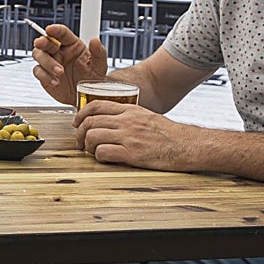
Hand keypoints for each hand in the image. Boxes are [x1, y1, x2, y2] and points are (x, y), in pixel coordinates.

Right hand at [31, 23, 109, 105]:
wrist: (86, 96)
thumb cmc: (92, 78)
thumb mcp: (99, 66)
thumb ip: (99, 53)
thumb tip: (96, 41)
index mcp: (72, 45)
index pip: (62, 33)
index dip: (55, 29)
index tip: (50, 29)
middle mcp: (59, 52)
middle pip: (45, 42)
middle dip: (42, 41)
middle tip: (42, 43)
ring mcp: (50, 63)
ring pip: (39, 55)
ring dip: (47, 62)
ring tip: (59, 72)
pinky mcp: (44, 75)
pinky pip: (38, 72)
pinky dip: (45, 76)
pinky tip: (55, 81)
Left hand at [74, 101, 193, 170]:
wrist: (187, 145)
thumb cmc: (168, 133)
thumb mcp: (146, 116)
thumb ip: (127, 115)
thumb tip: (108, 120)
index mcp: (130, 110)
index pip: (97, 105)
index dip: (81, 114)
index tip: (77, 123)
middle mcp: (127, 121)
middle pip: (90, 122)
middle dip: (80, 133)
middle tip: (81, 142)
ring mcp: (129, 137)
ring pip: (93, 136)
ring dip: (87, 146)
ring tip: (92, 151)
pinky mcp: (133, 154)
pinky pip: (104, 152)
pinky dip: (99, 156)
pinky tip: (105, 158)